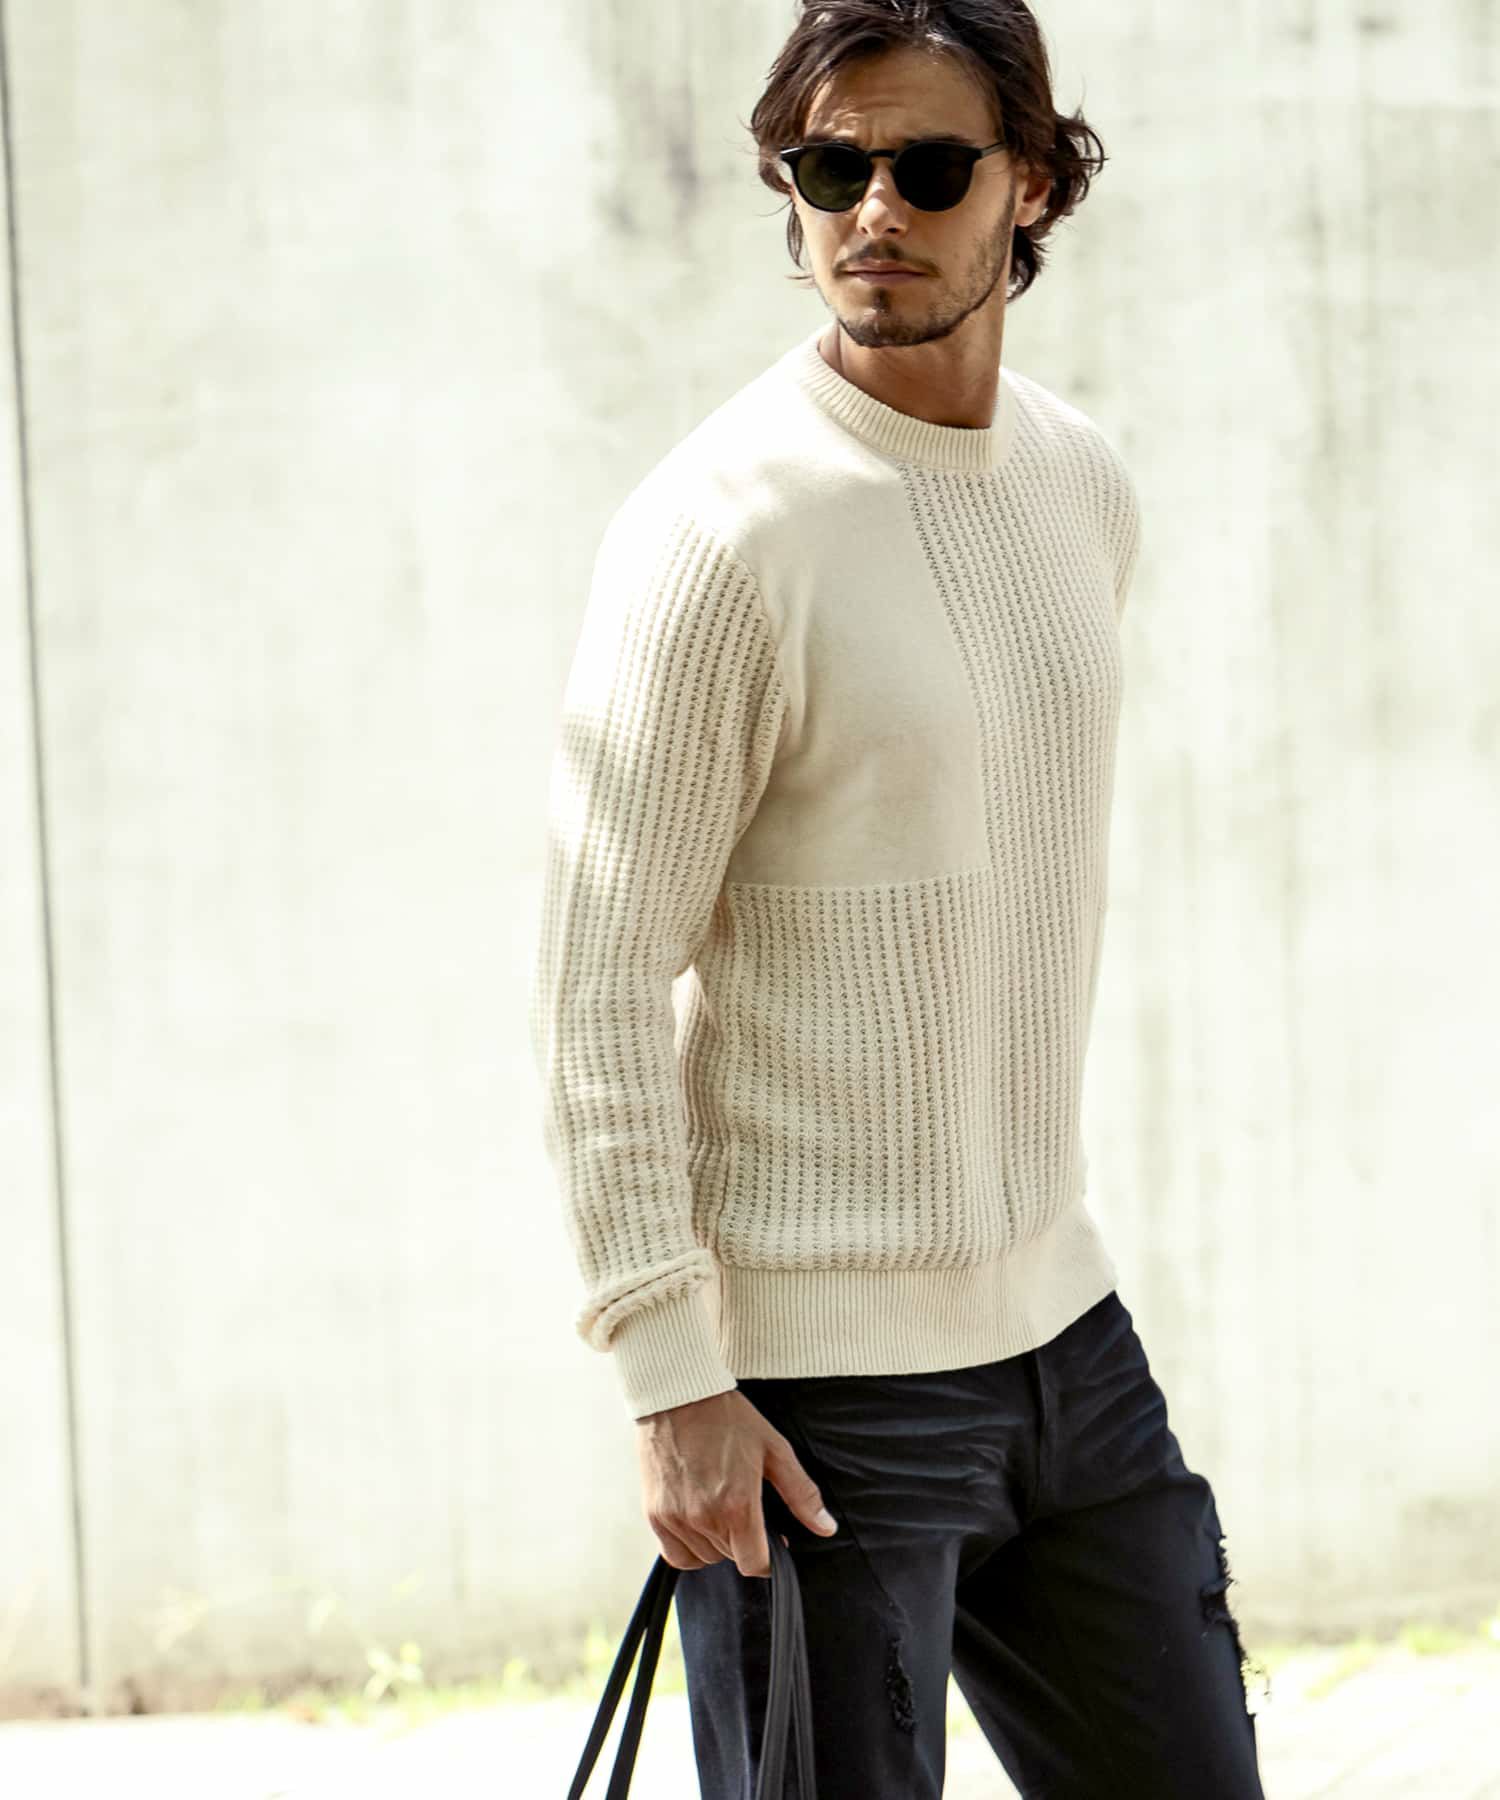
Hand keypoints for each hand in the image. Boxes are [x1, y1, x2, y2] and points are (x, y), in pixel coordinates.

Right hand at [636, 1388, 838, 1577]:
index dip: (768, 1557)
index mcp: (737, 1505)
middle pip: (731, 1558)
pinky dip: (689, 1548)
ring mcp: (675, 1518)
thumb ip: (801, 1494)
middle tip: (745, 1509)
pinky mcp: (654, 1514)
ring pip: (704, 1558)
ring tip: (720, 1508)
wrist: (678, 1396)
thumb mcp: (774, 1450)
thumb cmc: (728, 1419)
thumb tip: (826, 1528)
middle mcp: (704, 1517)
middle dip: (744, 1542)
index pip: (754, 1563)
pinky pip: (675, 1555)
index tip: (771, 1540)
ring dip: (717, 1544)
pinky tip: (698, 1522)